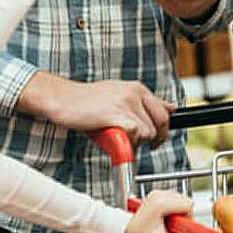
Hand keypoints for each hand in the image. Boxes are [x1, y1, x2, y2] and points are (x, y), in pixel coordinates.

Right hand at [24, 74, 172, 145]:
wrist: (62, 99)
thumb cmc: (87, 101)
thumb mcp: (120, 95)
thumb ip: (144, 102)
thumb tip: (170, 108)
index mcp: (137, 88)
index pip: (164, 111)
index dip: (162, 129)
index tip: (155, 139)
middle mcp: (134, 93)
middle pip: (161, 123)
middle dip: (155, 138)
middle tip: (142, 145)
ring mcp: (126, 103)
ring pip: (148, 132)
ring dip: (137, 142)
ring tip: (120, 139)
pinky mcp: (116, 115)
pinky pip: (135, 134)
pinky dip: (128, 142)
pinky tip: (116, 140)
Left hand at [120, 189, 190, 232]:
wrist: (127, 231)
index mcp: (161, 204)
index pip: (187, 204)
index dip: (188, 216)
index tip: (182, 225)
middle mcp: (159, 195)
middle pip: (185, 199)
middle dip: (184, 213)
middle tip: (177, 224)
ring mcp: (157, 193)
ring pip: (180, 197)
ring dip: (180, 209)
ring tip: (171, 220)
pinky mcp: (156, 194)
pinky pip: (174, 197)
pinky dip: (174, 205)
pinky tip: (167, 215)